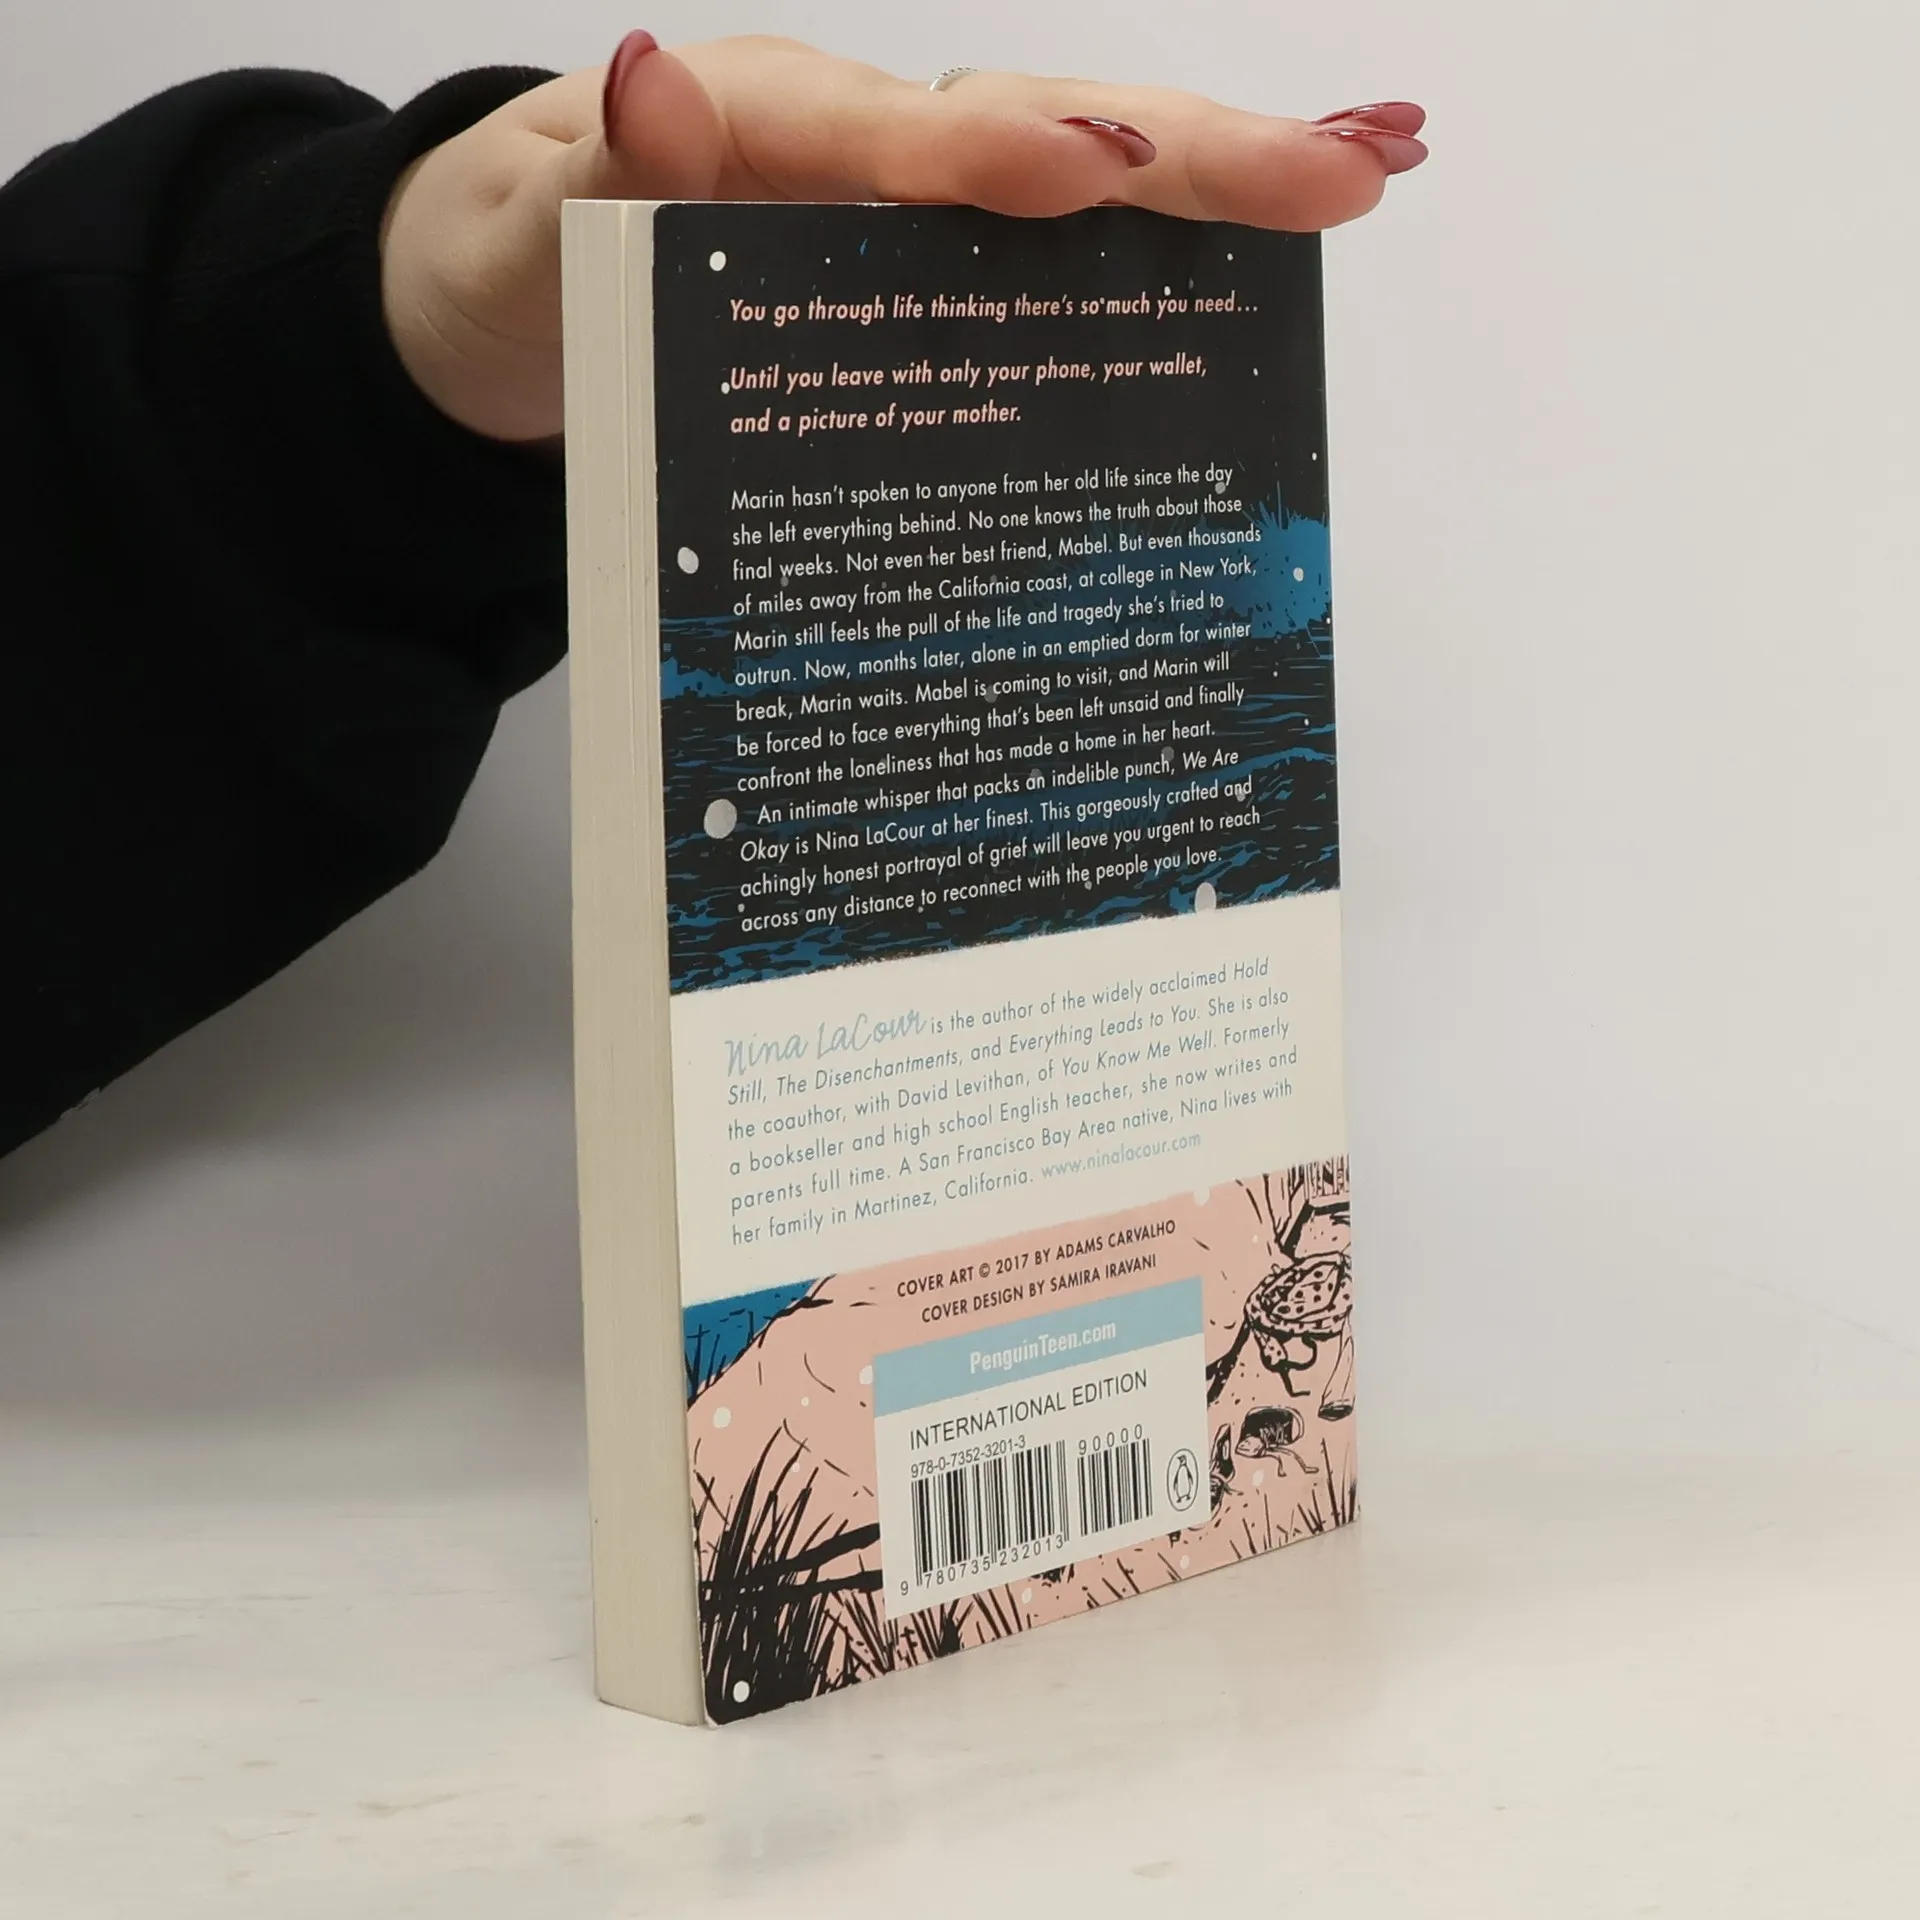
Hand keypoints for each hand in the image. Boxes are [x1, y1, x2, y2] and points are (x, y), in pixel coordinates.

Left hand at [381, 34, 1427, 442]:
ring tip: (1365, 176)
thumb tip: (657, 85)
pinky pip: (1060, 253)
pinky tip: (1265, 268)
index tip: (1106, 179)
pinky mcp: (933, 263)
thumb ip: (592, 183)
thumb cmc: (527, 265)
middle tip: (1344, 169)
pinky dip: (1170, 248)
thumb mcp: (524, 234)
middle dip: (1191, 150)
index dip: (1003, 158)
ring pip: (1083, 174)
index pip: (901, 139)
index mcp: (772, 127)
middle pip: (1047, 127)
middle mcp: (870, 147)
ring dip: (1223, 178)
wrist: (521, 288)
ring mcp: (915, 205)